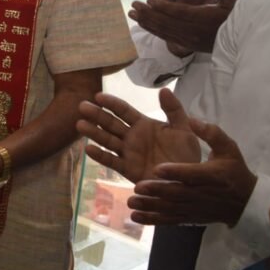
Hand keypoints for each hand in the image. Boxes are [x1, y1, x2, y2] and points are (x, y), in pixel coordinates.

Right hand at [77, 88, 200, 183]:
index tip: (98, 95)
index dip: (111, 103)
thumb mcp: (184, 129)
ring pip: (107, 140)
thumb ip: (174, 110)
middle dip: (96, 115)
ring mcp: (128, 153)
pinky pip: (112, 162)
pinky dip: (100, 156)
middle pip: (110, 123)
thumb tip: (163, 89)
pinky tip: (88, 149)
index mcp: (143, 124)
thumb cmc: (186, 154)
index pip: (124, 110)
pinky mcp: (128, 169)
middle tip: (82, 106)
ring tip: (80, 124)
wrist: (190, 180)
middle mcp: (132, 137)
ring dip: (94, 132)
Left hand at [128, 119, 256, 226]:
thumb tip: (193, 121)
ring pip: (171, 208)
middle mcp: (201, 193)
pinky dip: (153, 219)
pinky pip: (170, 220)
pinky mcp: (190, 218)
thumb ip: (212, 133)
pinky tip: (136, 217)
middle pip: (177, 193)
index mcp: (211, 175)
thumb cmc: (233, 170)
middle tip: (138, 186)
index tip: (157, 169)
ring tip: (131, 202)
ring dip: (151, 206)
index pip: (191, 174)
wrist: (246, 202)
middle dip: (157, 190)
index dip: (175, 172)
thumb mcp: (229, 148)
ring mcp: (194, 208)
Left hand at [129, 0, 238, 54]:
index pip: (180, 12)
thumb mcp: (233, 4)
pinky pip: (165, 36)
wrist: (235, 44)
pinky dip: (152, 29)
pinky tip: (141, 24)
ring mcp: (187, 39)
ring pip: (163, 30)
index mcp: (203, 19)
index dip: (164, 7)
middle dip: (148, 13)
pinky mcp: (184, 44)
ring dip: (146, 21)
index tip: (149, 0)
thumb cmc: (232, 20)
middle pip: (167, 21)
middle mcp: (192, 31)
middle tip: (133, 4)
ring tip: (131, 13)